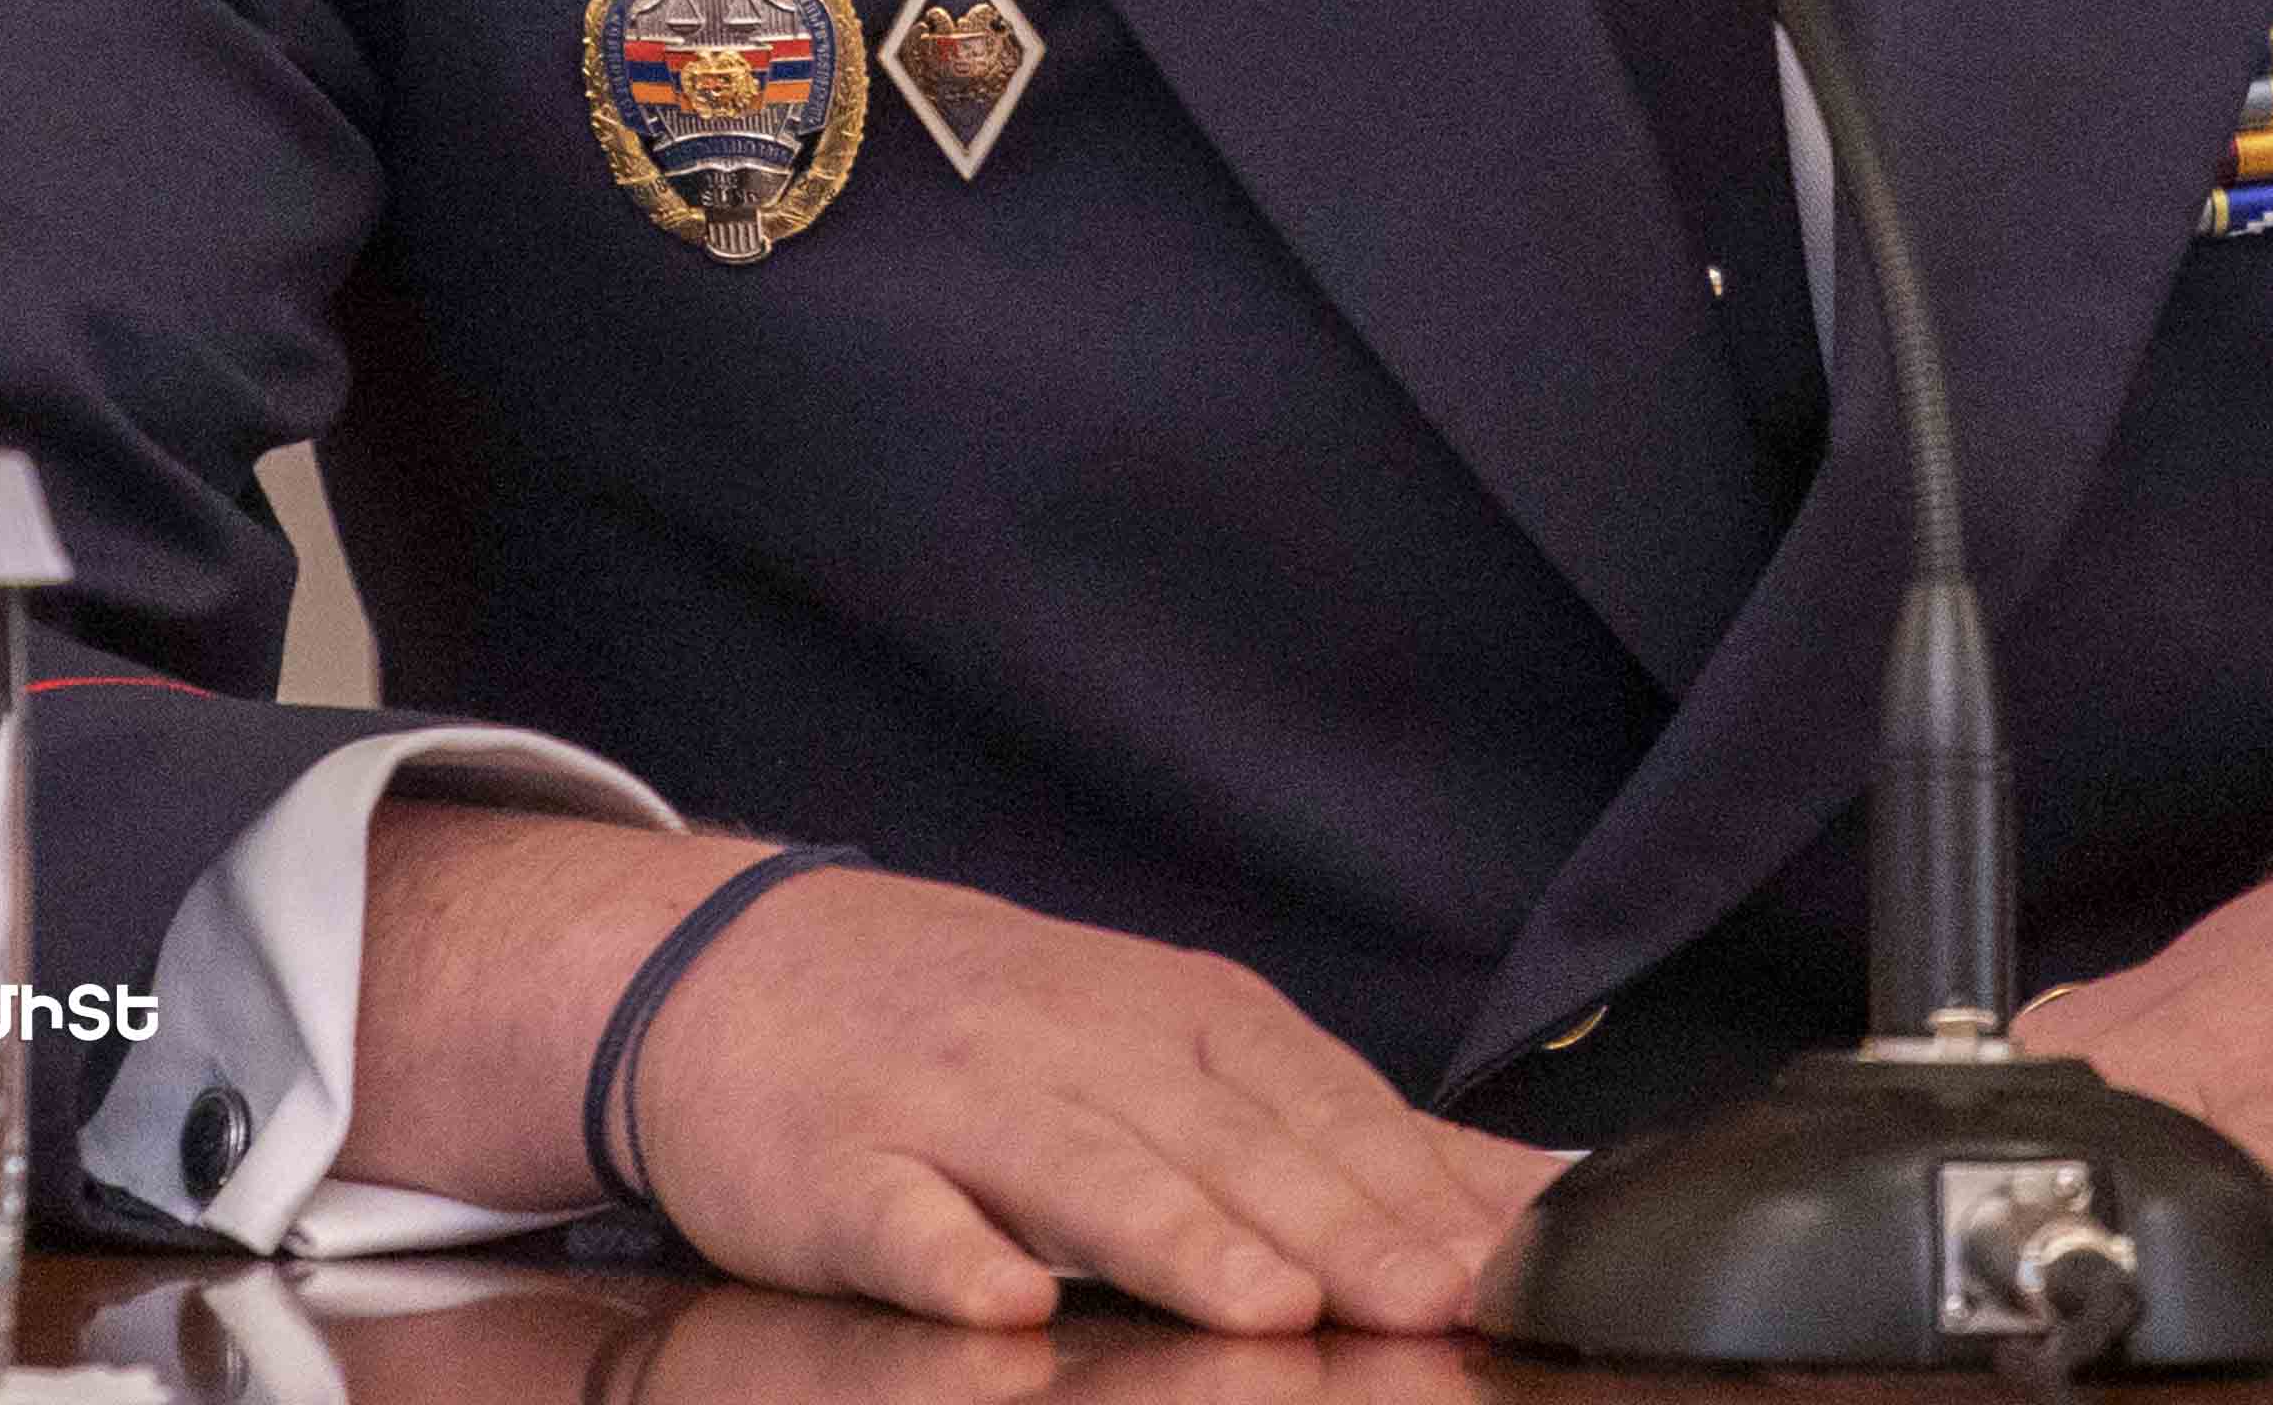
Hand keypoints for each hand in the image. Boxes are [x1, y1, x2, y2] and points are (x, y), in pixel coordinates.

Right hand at [356, 808, 1557, 1330]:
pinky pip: (899, 1218)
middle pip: (1224, 1142)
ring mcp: (952, 1103)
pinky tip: (1004, 1301)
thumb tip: (1526, 1197)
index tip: (1504, 1263)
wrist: (747, 967)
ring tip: (1264, 1305)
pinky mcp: (835, 1169)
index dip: (1414, 1187)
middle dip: (1335, 1225)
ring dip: (1178, 1239)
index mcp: (1173, 1016)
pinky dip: (952, 1257)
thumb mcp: (1169, 1050)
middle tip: (1427, 1297)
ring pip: (1079, 1174)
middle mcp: (1077, 1046)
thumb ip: (1332, 1133)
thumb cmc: (998, 1032)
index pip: (1317, 1103)